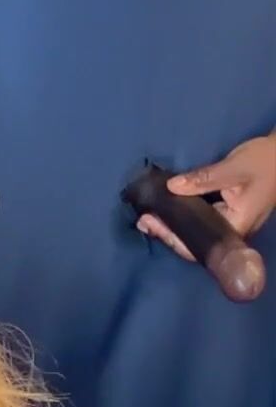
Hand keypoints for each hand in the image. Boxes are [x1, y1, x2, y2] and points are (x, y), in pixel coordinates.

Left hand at [137, 133, 275, 260]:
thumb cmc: (264, 161)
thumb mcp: (233, 168)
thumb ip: (203, 179)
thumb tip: (172, 187)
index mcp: (236, 226)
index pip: (198, 244)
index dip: (172, 237)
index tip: (150, 223)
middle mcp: (232, 231)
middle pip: (194, 242)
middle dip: (167, 233)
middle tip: (142, 219)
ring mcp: (230, 223)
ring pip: (196, 232)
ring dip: (173, 225)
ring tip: (147, 216)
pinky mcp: (227, 213)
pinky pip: (201, 220)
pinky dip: (183, 215)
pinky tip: (166, 208)